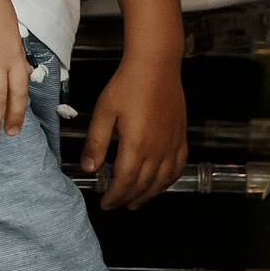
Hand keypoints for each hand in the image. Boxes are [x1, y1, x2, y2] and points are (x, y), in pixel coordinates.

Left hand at [81, 54, 187, 208]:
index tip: (105, 203)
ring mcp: (172, 143)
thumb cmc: (128, 84)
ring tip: (136, 202)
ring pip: (163, 180)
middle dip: (129, 198)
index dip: (115, 195)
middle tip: (117, 205)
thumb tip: (89, 167)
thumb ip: (96, 142)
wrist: (155, 65)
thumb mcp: (104, 112)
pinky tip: (160, 184)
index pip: (125, 180)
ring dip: (149, 195)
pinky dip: (168, 180)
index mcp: (137, 143)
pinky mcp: (181, 136)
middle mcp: (158, 147)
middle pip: (144, 184)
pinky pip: (178, 166)